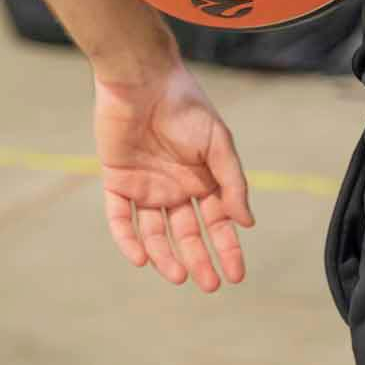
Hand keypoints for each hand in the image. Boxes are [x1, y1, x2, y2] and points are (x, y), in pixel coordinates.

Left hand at [94, 60, 254, 290]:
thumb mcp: (219, 143)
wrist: (144, 80)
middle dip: (200, 259)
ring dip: (166, 256)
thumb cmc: (187, 106)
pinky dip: (128, 240)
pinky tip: (142, 258)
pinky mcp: (117, 181)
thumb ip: (232, 182)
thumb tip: (247, 221)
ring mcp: (146, 186)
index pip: (218, 222)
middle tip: (210, 284)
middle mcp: (176, 187)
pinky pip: (120, 219)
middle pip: (188, 233)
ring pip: (155, 233)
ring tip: (178, 275)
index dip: (228, 247)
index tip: (237, 274)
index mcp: (204, 178)